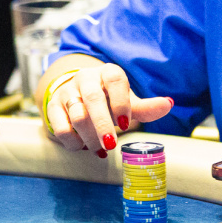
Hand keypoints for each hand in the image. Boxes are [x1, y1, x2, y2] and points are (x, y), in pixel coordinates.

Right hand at [43, 63, 172, 155]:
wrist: (78, 95)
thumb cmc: (109, 100)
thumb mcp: (128, 103)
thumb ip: (146, 108)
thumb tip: (168, 104)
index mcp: (108, 73)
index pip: (115, 80)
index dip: (121, 102)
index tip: (126, 124)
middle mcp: (86, 78)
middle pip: (93, 99)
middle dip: (103, 124)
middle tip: (111, 144)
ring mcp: (68, 91)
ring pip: (77, 115)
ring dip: (89, 136)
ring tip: (101, 150)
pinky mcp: (53, 106)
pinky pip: (59, 125)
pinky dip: (72, 141)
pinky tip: (82, 147)